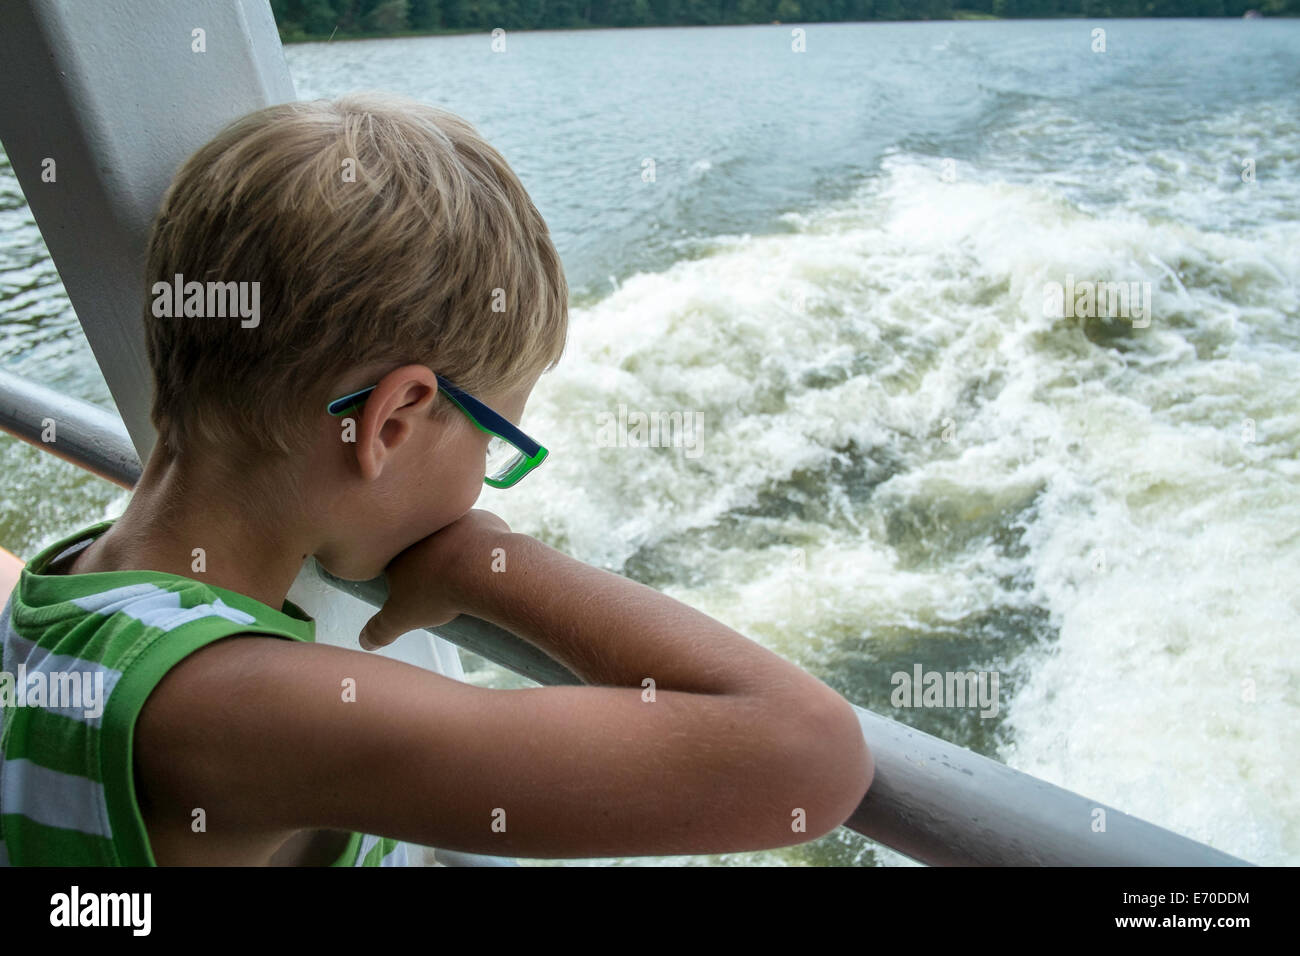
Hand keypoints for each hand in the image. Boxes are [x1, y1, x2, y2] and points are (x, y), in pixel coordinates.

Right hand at [359, 509, 511, 650]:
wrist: (481, 570)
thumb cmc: (438, 591)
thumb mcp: (400, 617)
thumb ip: (379, 629)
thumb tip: (365, 642)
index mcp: (401, 544)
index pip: (396, 556)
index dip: (404, 572)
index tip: (417, 588)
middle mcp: (426, 525)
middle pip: (425, 544)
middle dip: (431, 561)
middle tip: (443, 585)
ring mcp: (455, 518)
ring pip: (453, 535)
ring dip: (458, 551)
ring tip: (467, 577)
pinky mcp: (484, 518)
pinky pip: (481, 534)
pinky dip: (483, 548)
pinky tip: (487, 565)